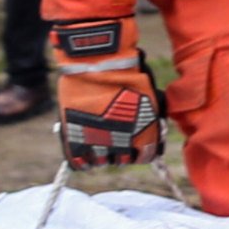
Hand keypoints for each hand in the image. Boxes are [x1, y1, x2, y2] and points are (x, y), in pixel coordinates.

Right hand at [45, 18, 164, 168]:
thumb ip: (151, 117)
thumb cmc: (128, 75)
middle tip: (114, 137)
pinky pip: (80, 162)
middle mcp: (123, 147)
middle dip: (120, 150)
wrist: (99, 66)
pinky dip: (82, 159)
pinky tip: (83, 148)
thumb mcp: (149, 97)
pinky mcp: (75, 142)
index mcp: (146, 137)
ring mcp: (98, 146)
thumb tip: (154, 125)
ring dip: (100, 152)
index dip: (140, 150)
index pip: (145, 156)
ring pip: (101, 161)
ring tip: (97, 138)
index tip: (136, 144)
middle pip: (122, 160)